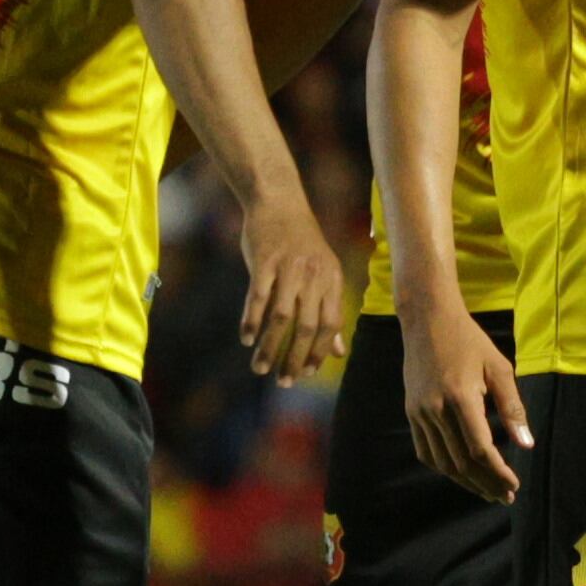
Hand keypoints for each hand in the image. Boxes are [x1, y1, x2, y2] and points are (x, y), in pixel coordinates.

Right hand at [238, 199, 348, 379]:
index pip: (330, 325)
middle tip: (284, 382)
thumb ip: (330, 312)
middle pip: (307, 327)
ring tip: (260, 368)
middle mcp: (314, 276)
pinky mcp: (265, 261)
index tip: (307, 373)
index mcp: (332, 281)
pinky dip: (252, 320)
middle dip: (296, 359)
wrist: (279, 203)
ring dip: (270, 346)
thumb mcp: (324, 274)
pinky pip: (258, 296)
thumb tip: (338, 352)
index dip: (320, 352)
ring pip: (281, 317)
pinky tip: (246, 338)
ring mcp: (289, 268)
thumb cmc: (301, 244)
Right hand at [405, 307, 530, 503]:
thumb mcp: (499, 368)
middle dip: (485, 484)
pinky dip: (443, 468)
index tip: (514, 485)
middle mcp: (436, 409)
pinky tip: (461, 475)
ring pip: (442, 462)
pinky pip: (425, 450)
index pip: (481, 449)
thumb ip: (512, 407)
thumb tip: (527, 444)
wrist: (427, 320)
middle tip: (506, 497)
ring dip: (466, 482)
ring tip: (487, 492)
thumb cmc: (470, 341)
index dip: (498, 472)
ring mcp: (420, 412)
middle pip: (462, 461)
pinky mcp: (411, 412)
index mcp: (461, 397)